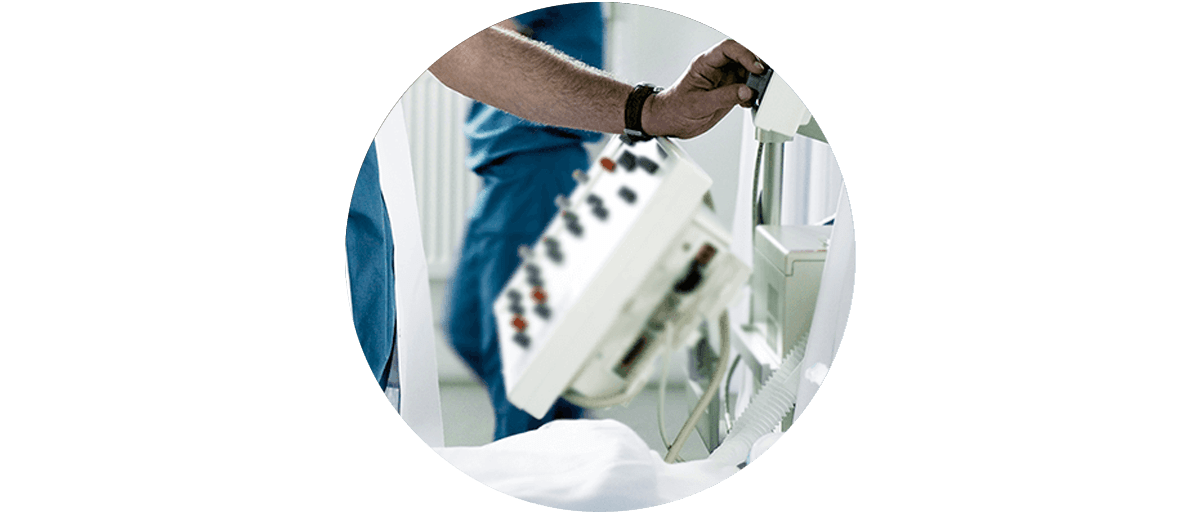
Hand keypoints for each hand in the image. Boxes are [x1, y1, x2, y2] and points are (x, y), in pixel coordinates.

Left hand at [642, 39, 764, 138]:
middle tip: (764, 75)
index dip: (745, 54)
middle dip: (756, 62)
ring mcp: (724, 78)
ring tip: (759, 90)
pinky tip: (750, 101)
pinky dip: (753, 92)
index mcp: (705, 63)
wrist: (671, 121)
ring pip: (747, 70)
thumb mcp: (699, 105)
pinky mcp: (729, 90)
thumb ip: (724, 97)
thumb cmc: (676, 108)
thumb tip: (746, 91)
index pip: (728, 48)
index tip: (755, 68)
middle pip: (742, 54)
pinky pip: (747, 86)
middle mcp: (716, 68)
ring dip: (757, 78)